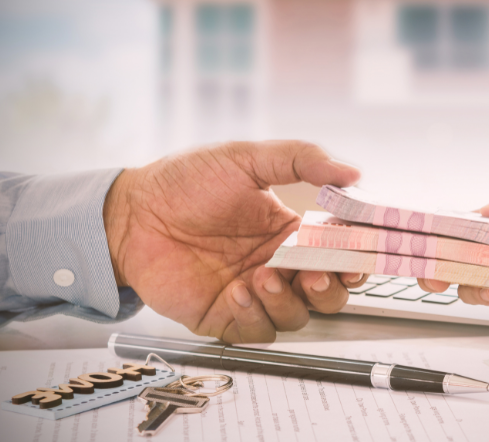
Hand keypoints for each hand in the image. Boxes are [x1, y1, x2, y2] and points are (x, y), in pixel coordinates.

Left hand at [103, 140, 366, 342]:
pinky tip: (238, 288)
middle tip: (314, 273)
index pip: (339, 252)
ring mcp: (254, 293)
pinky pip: (257, 331)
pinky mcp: (225, 316)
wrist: (132, 212)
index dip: (354, 258)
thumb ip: (302, 160)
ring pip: (297, 316)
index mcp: (291, 231)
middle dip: (329, 288)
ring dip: (289, 301)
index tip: (357, 254)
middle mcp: (279, 265)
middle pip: (327, 293)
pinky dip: (255, 315)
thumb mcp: (247, 158)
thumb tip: (354, 174)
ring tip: (265, 276)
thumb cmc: (187, 181)